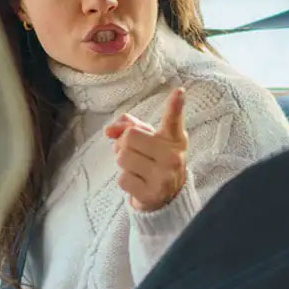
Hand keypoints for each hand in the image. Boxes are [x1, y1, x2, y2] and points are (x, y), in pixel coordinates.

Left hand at [105, 88, 188, 211]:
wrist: (167, 197)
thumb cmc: (155, 160)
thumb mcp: (148, 139)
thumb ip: (129, 126)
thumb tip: (109, 130)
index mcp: (174, 139)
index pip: (173, 119)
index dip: (175, 105)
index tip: (179, 92)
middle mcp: (173, 156)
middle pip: (130, 137)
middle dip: (125, 145)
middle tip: (136, 154)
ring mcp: (164, 176)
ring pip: (123, 158)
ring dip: (124, 163)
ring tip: (137, 168)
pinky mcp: (152, 193)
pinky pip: (122, 179)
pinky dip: (125, 180)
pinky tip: (138, 182)